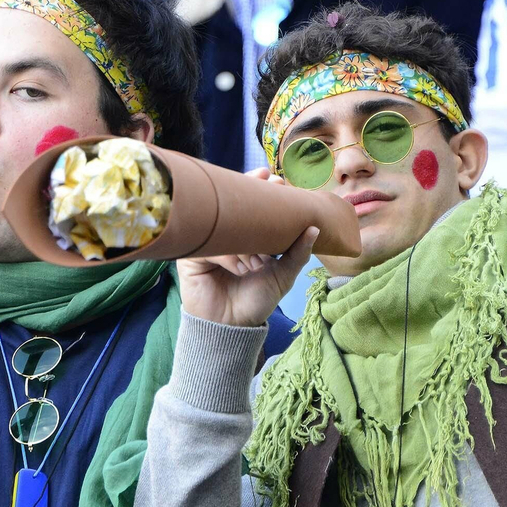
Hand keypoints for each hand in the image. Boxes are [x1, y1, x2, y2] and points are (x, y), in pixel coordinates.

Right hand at [177, 169, 316, 326]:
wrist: (232, 327)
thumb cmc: (255, 300)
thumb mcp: (282, 276)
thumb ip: (298, 253)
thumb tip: (314, 228)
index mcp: (247, 236)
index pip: (251, 205)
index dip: (260, 187)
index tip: (274, 179)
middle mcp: (226, 235)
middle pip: (232, 204)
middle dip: (250, 191)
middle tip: (266, 184)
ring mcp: (209, 244)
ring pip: (225, 226)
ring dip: (245, 240)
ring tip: (259, 263)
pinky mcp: (192, 256)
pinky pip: (212, 247)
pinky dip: (229, 257)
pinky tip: (241, 270)